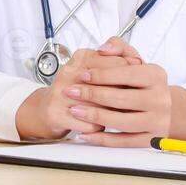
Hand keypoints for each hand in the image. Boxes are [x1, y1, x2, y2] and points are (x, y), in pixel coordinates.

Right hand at [15, 44, 142, 139]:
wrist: (49, 109)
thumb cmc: (79, 89)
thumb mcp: (98, 67)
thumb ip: (120, 56)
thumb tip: (136, 61)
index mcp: (82, 57)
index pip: (114, 62)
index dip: (130, 76)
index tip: (136, 83)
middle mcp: (69, 72)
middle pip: (108, 85)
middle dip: (124, 97)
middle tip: (132, 103)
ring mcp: (61, 93)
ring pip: (100, 107)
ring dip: (113, 115)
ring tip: (117, 116)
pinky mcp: (56, 113)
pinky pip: (89, 124)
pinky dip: (99, 128)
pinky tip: (100, 126)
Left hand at [68, 38, 171, 145]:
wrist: (165, 107)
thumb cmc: (144, 83)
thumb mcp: (135, 60)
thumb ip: (119, 48)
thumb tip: (103, 49)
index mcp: (156, 76)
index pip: (127, 74)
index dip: (101, 75)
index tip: (82, 75)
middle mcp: (160, 99)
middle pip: (122, 99)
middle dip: (92, 95)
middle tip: (72, 92)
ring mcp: (158, 121)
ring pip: (122, 122)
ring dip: (95, 116)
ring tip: (75, 110)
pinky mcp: (151, 140)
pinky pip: (124, 142)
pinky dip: (103, 139)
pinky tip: (86, 134)